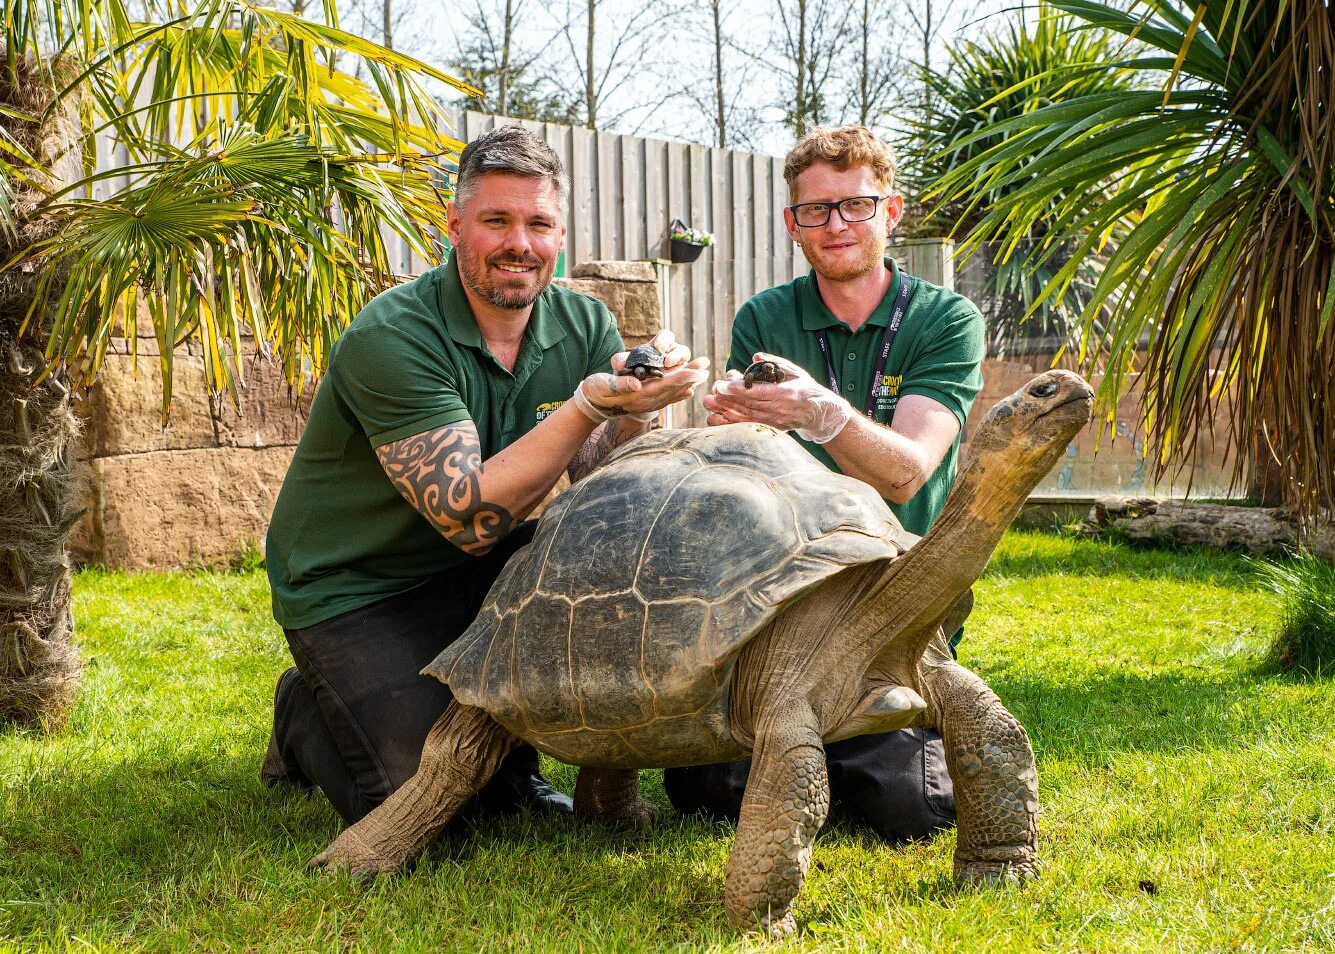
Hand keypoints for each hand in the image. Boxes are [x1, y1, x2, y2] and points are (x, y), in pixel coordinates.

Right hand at [574, 330, 708, 422]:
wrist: (592, 406)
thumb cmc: (596, 391)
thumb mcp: (605, 385)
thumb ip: (621, 384)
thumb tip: (637, 383)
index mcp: (640, 395)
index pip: (666, 384)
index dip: (683, 376)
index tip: (698, 370)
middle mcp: (648, 401)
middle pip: (674, 387)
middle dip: (691, 376)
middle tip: (707, 365)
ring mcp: (648, 403)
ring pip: (673, 391)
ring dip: (689, 382)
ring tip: (703, 373)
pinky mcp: (646, 402)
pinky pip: (667, 398)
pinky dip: (679, 393)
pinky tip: (690, 391)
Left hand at [702, 352, 851, 442]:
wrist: (820, 413)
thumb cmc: (807, 388)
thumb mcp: (795, 372)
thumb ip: (775, 362)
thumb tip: (756, 355)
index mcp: (785, 394)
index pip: (758, 392)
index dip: (738, 389)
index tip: (723, 384)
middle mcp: (777, 410)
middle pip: (747, 404)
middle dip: (727, 398)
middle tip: (712, 390)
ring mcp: (773, 421)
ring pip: (744, 416)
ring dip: (724, 410)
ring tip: (708, 403)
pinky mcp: (769, 428)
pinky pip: (746, 426)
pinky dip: (730, 422)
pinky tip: (717, 418)